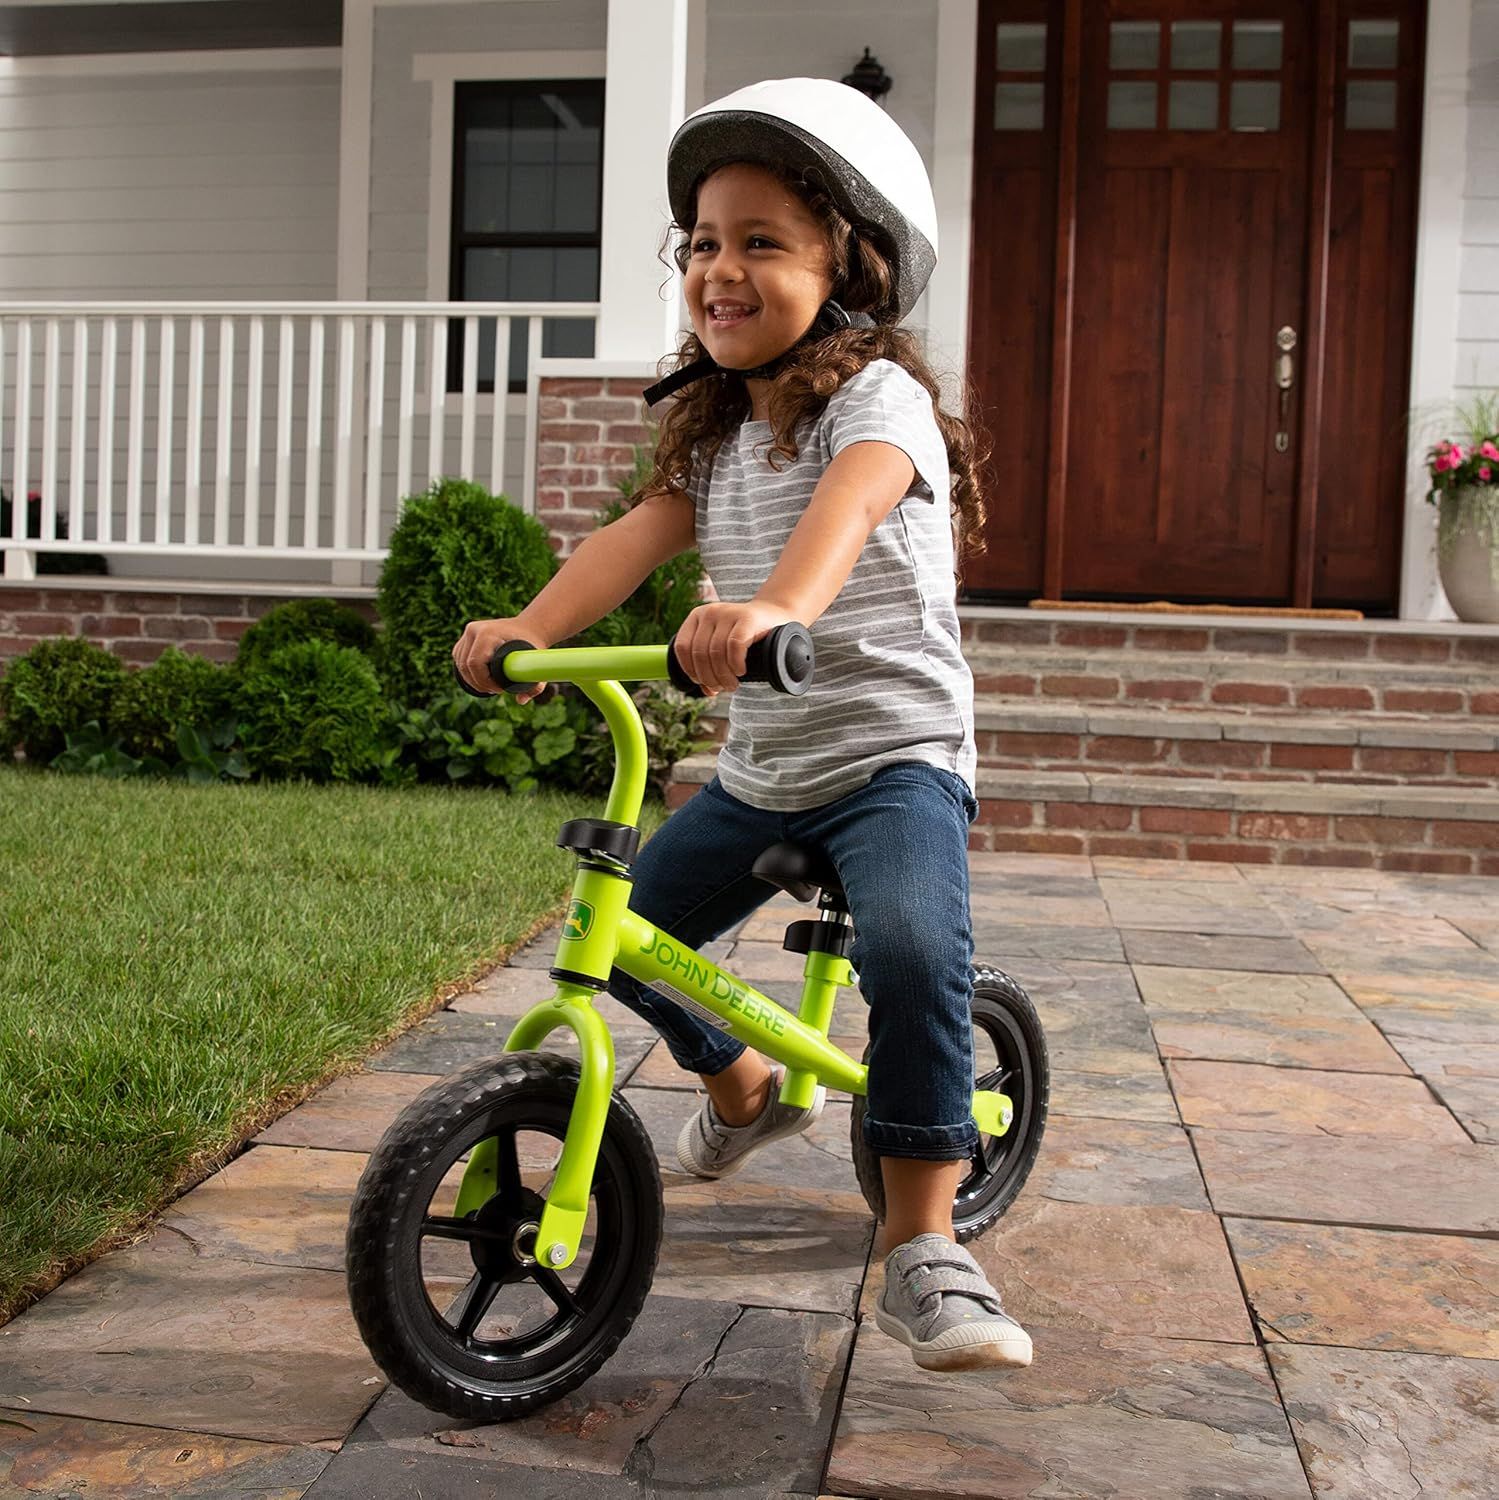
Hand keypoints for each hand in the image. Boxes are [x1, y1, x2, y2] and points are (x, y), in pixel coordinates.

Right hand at [452, 618, 546, 702]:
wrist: (528, 627)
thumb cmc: (532, 645)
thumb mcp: (536, 664)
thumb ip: (535, 685)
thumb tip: (521, 701)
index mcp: (488, 633)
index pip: (475, 664)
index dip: (484, 681)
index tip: (501, 689)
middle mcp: (474, 629)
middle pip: (465, 665)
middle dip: (478, 683)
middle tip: (495, 690)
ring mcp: (468, 632)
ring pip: (460, 663)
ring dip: (472, 679)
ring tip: (490, 686)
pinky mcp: (465, 637)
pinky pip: (459, 658)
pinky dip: (467, 672)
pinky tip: (480, 678)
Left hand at [673, 600, 796, 695]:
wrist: (773, 616)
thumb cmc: (745, 637)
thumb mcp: (721, 647)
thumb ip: (709, 666)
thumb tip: (706, 691)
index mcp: (696, 616)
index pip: (682, 648)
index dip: (690, 670)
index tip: (703, 683)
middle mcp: (709, 612)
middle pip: (699, 653)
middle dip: (709, 677)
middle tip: (722, 688)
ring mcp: (728, 613)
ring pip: (716, 653)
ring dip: (723, 676)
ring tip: (732, 685)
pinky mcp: (747, 618)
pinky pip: (734, 646)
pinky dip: (735, 664)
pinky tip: (741, 671)